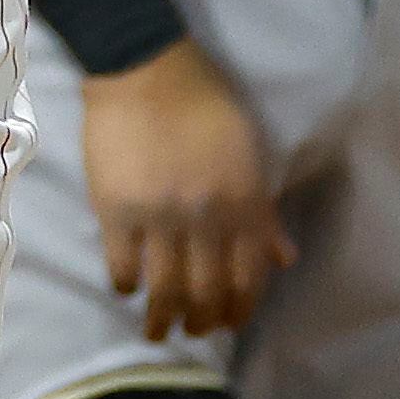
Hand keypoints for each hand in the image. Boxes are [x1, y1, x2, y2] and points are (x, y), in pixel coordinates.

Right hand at [81, 38, 293, 341]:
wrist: (145, 68)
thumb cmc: (205, 104)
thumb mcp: (249, 154)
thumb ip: (264, 211)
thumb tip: (283, 258)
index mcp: (244, 205)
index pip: (249, 279)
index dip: (239, 310)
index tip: (227, 323)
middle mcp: (206, 219)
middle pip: (207, 292)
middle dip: (201, 322)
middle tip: (190, 330)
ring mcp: (159, 217)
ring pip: (165, 288)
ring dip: (162, 318)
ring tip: (156, 329)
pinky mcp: (116, 209)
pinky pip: (123, 264)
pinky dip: (126, 284)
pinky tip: (126, 288)